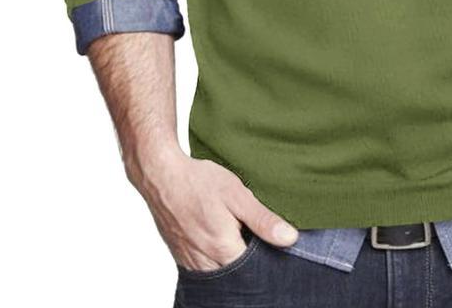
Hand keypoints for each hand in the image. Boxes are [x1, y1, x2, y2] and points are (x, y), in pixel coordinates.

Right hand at [126, 145, 298, 271]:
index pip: (254, 271)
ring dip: (231, 260)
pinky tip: (221, 239)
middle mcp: (206, 262)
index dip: (267, 258)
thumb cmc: (199, 182)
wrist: (161, 175)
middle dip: (249, 261)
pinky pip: (203, 268)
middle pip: (237, 274)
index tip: (272, 243)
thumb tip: (290, 239)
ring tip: (238, 235)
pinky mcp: (181, 255)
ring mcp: (190, 261)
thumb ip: (263, 220)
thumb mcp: (237, 195)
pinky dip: (215, 259)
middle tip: (253, 235)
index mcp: (224, 249)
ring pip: (220, 274)